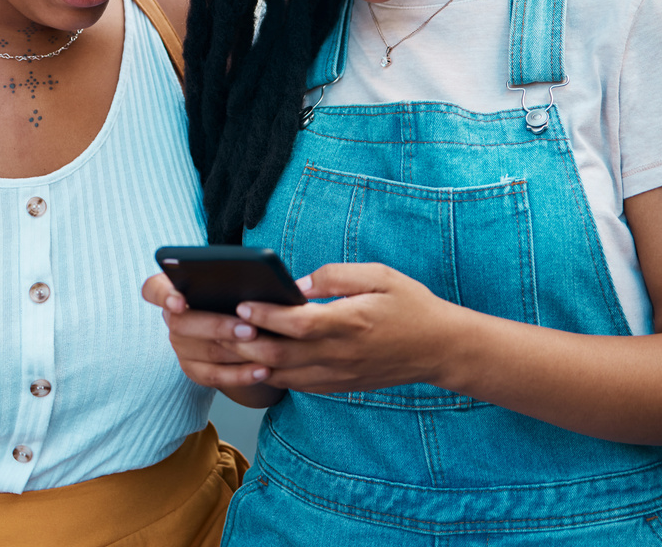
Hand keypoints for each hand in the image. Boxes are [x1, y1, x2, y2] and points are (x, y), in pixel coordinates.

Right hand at [141, 273, 273, 389]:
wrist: (239, 322)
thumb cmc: (235, 291)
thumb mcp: (231, 280)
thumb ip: (231, 278)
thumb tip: (251, 281)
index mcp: (173, 288)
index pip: (154, 289)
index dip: (164, 296)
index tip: (179, 303)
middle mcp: (172, 318)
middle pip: (182, 324)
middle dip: (218, 327)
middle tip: (249, 329)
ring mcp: (180, 346)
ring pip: (204, 351)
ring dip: (237, 351)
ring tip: (265, 346)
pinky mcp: (194, 369)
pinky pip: (215, 376)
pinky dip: (241, 374)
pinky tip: (262, 369)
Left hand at [226, 263, 457, 394]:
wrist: (440, 348)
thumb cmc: (410, 305)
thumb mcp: (379, 275)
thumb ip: (335, 276)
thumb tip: (296, 284)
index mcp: (350, 323)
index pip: (297, 323)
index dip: (266, 316)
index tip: (242, 304)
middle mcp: (340, 354)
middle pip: (281, 355)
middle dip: (246, 342)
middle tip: (221, 327)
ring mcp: (339, 375)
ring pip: (284, 376)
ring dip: (253, 362)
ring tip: (229, 344)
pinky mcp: (339, 386)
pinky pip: (297, 385)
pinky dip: (273, 375)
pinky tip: (257, 360)